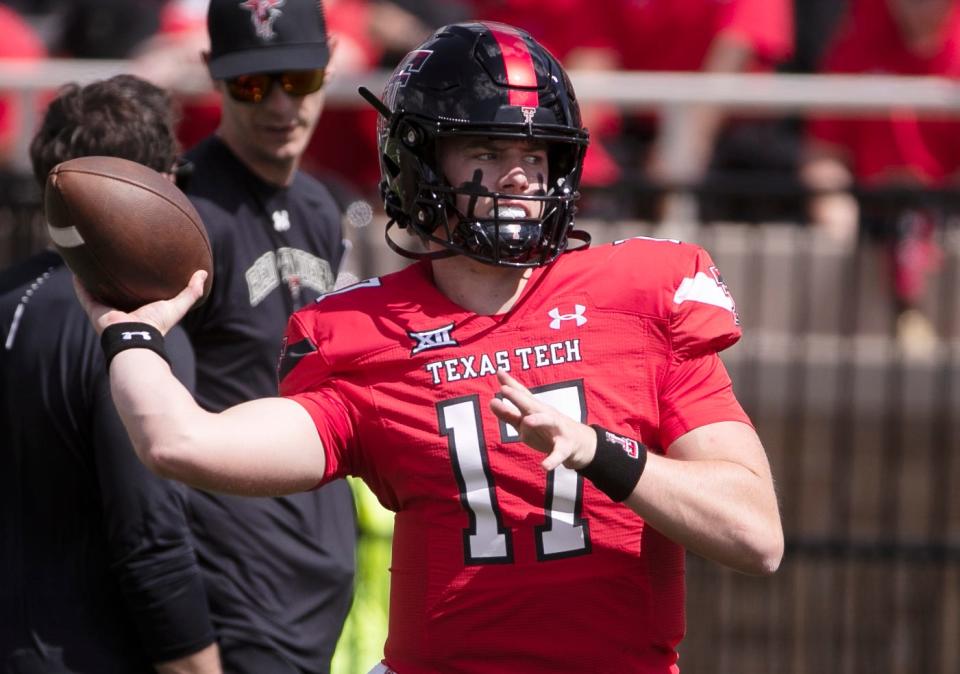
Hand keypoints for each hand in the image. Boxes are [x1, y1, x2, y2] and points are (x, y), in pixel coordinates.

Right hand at [73, 270, 207, 335]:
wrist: (137, 336)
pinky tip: (76, 269)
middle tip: (110, 256)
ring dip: (93, 277)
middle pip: (115, 290)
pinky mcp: (95, 310)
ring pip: (98, 290)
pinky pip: (84, 294)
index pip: (136, 293)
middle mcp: (122, 309)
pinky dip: (80, 283)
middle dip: (112, 277)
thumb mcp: (177, 305)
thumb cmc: (157, 324)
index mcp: (140, 308)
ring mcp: (107, 310)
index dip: (136, 280)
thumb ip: (191, 291)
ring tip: (89, 258)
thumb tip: (204, 273)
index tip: (136, 264)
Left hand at [489, 369, 596, 470]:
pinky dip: (552, 460)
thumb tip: (491, 401)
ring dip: (538, 420)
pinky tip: (544, 466)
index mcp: (535, 409)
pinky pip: (558, 453)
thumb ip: (508, 413)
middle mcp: (546, 415)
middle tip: (504, 390)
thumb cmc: (547, 430)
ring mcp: (557, 430)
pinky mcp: (565, 447)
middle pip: (531, 404)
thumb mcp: (526, 422)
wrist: (579, 444)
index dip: (510, 385)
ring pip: (548, 421)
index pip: (522, 394)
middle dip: (518, 397)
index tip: (498, 372)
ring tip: (526, 422)